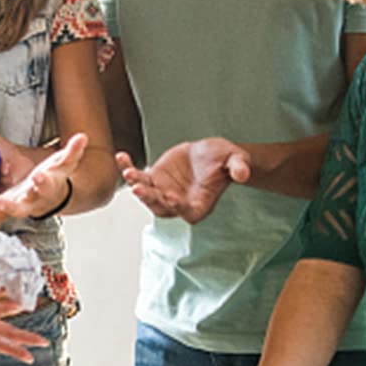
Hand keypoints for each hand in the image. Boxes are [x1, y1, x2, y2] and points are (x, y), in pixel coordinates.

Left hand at [0, 134, 87, 223]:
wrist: (47, 196)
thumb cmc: (53, 177)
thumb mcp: (65, 163)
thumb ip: (73, 151)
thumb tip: (83, 136)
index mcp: (45, 191)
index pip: (46, 186)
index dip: (44, 183)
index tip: (39, 177)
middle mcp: (28, 204)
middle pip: (18, 207)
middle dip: (9, 206)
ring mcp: (11, 209)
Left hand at [118, 138, 251, 222]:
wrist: (211, 154)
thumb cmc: (225, 160)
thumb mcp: (236, 160)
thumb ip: (239, 167)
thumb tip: (244, 174)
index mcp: (199, 205)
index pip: (187, 212)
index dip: (179, 207)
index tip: (172, 198)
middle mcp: (178, 203)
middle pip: (162, 206)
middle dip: (150, 198)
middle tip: (140, 189)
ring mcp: (163, 193)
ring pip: (147, 194)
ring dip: (137, 185)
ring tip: (129, 172)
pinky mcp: (153, 179)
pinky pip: (138, 177)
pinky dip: (128, 168)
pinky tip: (121, 157)